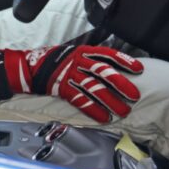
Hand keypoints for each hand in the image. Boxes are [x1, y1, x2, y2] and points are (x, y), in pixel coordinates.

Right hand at [4, 45, 142, 122]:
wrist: (29, 68)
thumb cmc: (55, 61)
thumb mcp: (73, 53)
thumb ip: (91, 59)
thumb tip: (113, 67)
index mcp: (82, 51)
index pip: (107, 54)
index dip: (124, 61)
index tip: (139, 69)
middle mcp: (77, 62)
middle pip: (103, 71)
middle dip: (121, 83)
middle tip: (134, 95)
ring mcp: (69, 75)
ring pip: (94, 88)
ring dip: (110, 101)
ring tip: (123, 111)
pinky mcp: (62, 88)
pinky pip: (80, 100)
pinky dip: (93, 109)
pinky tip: (104, 117)